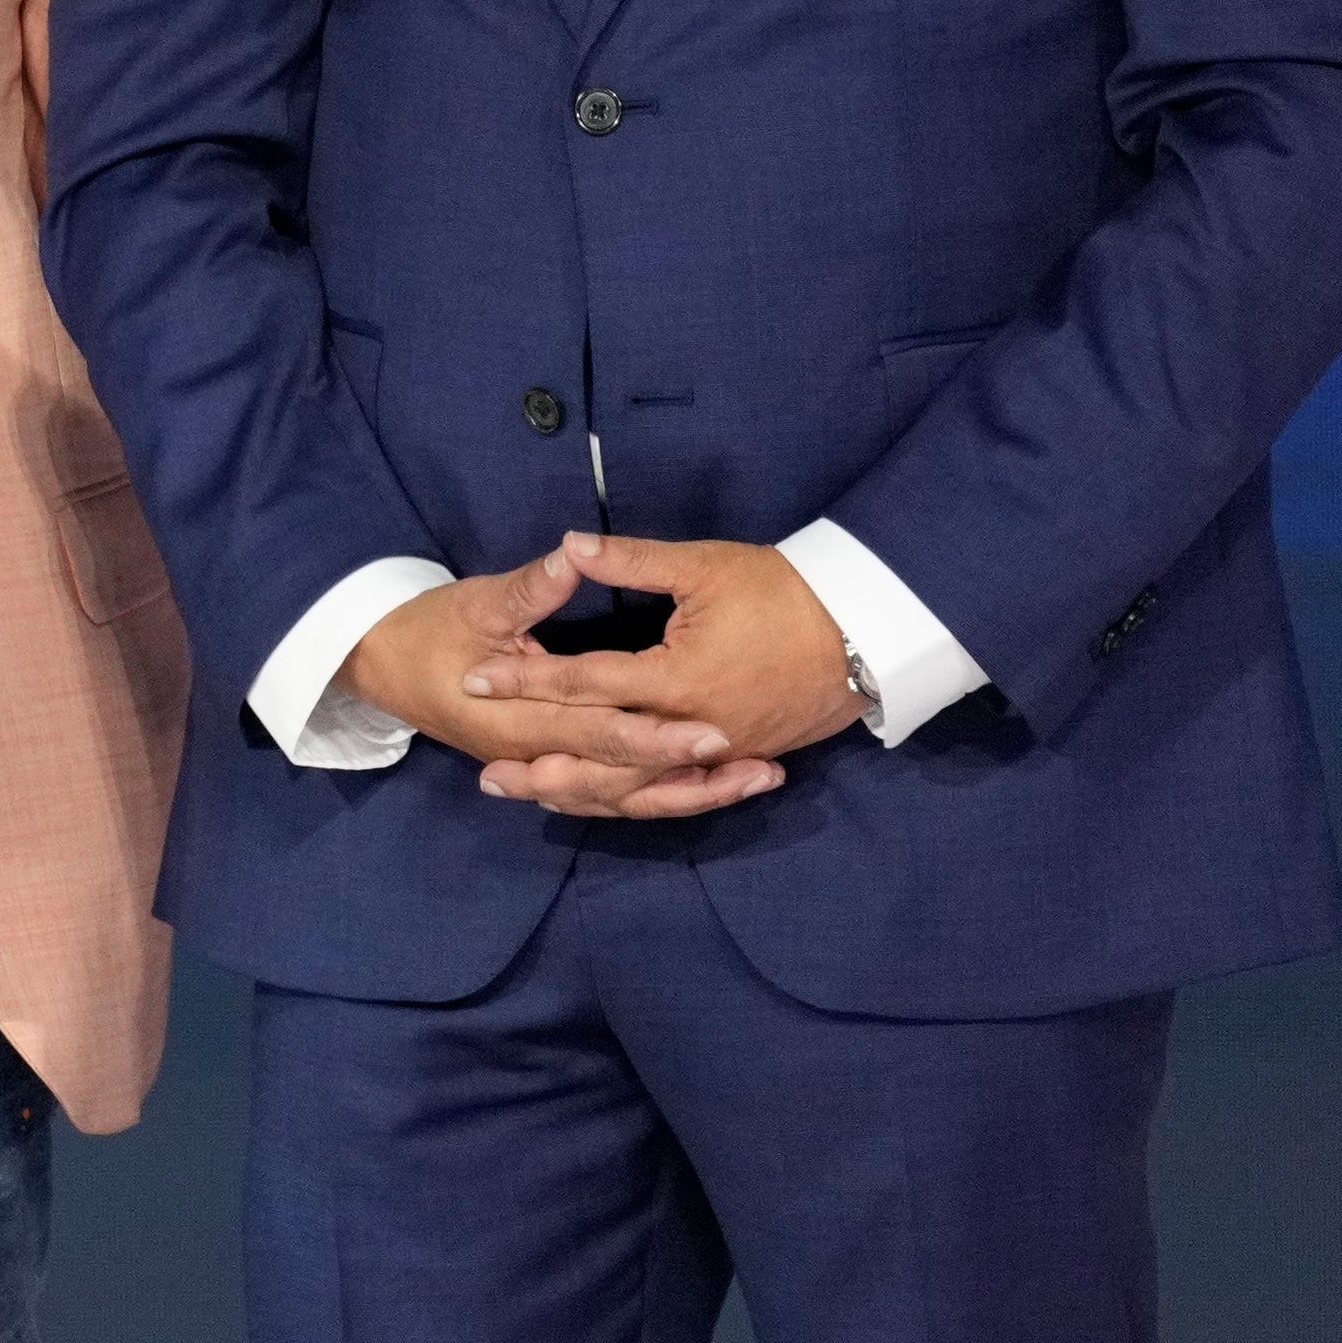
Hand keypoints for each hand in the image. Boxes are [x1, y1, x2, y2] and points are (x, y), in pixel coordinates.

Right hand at [343, 541, 779, 817]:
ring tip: (757, 779)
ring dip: (693, 792)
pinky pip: (616, 797)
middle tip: (755, 762)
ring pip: (627, 797)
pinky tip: (714, 788)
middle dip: (691, 771)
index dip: (656, 732)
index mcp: (515, 720)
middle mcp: (535, 756)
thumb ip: (532, 587)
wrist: (381, 665)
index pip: (597, 731)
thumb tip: (575, 552)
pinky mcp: (553, 768)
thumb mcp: (476, 602)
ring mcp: (544, 768)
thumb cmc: (427, 629)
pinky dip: (666, 795)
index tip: (714, 728)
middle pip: (623, 776)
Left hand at [463, 531, 866, 789]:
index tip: (474, 677)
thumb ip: (630, 560)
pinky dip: (640, 796)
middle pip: (605, 754)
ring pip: (641, 785)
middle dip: (545, 763)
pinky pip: (679, 788)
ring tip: (535, 795)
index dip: (525, 679)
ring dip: (586, 792)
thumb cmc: (783, 591)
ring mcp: (721, 750)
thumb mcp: (703, 567)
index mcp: (676, 680)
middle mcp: (694, 728)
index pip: (583, 683)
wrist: (867, 630)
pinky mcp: (742, 756)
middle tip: (488, 774)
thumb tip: (568, 543)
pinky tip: (609, 799)